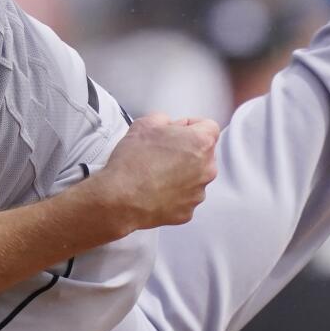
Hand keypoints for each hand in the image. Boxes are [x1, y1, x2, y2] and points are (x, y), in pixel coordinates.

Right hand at [77, 113, 219, 234]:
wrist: (120, 198)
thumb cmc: (132, 161)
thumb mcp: (144, 124)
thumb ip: (164, 119)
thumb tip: (168, 126)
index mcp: (200, 143)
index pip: (209, 127)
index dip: (192, 126)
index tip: (178, 130)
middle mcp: (206, 169)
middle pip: (203, 154)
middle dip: (187, 150)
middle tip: (162, 152)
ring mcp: (198, 193)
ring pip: (195, 177)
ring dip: (181, 173)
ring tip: (155, 173)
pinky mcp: (187, 212)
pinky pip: (185, 197)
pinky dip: (174, 194)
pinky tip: (155, 190)